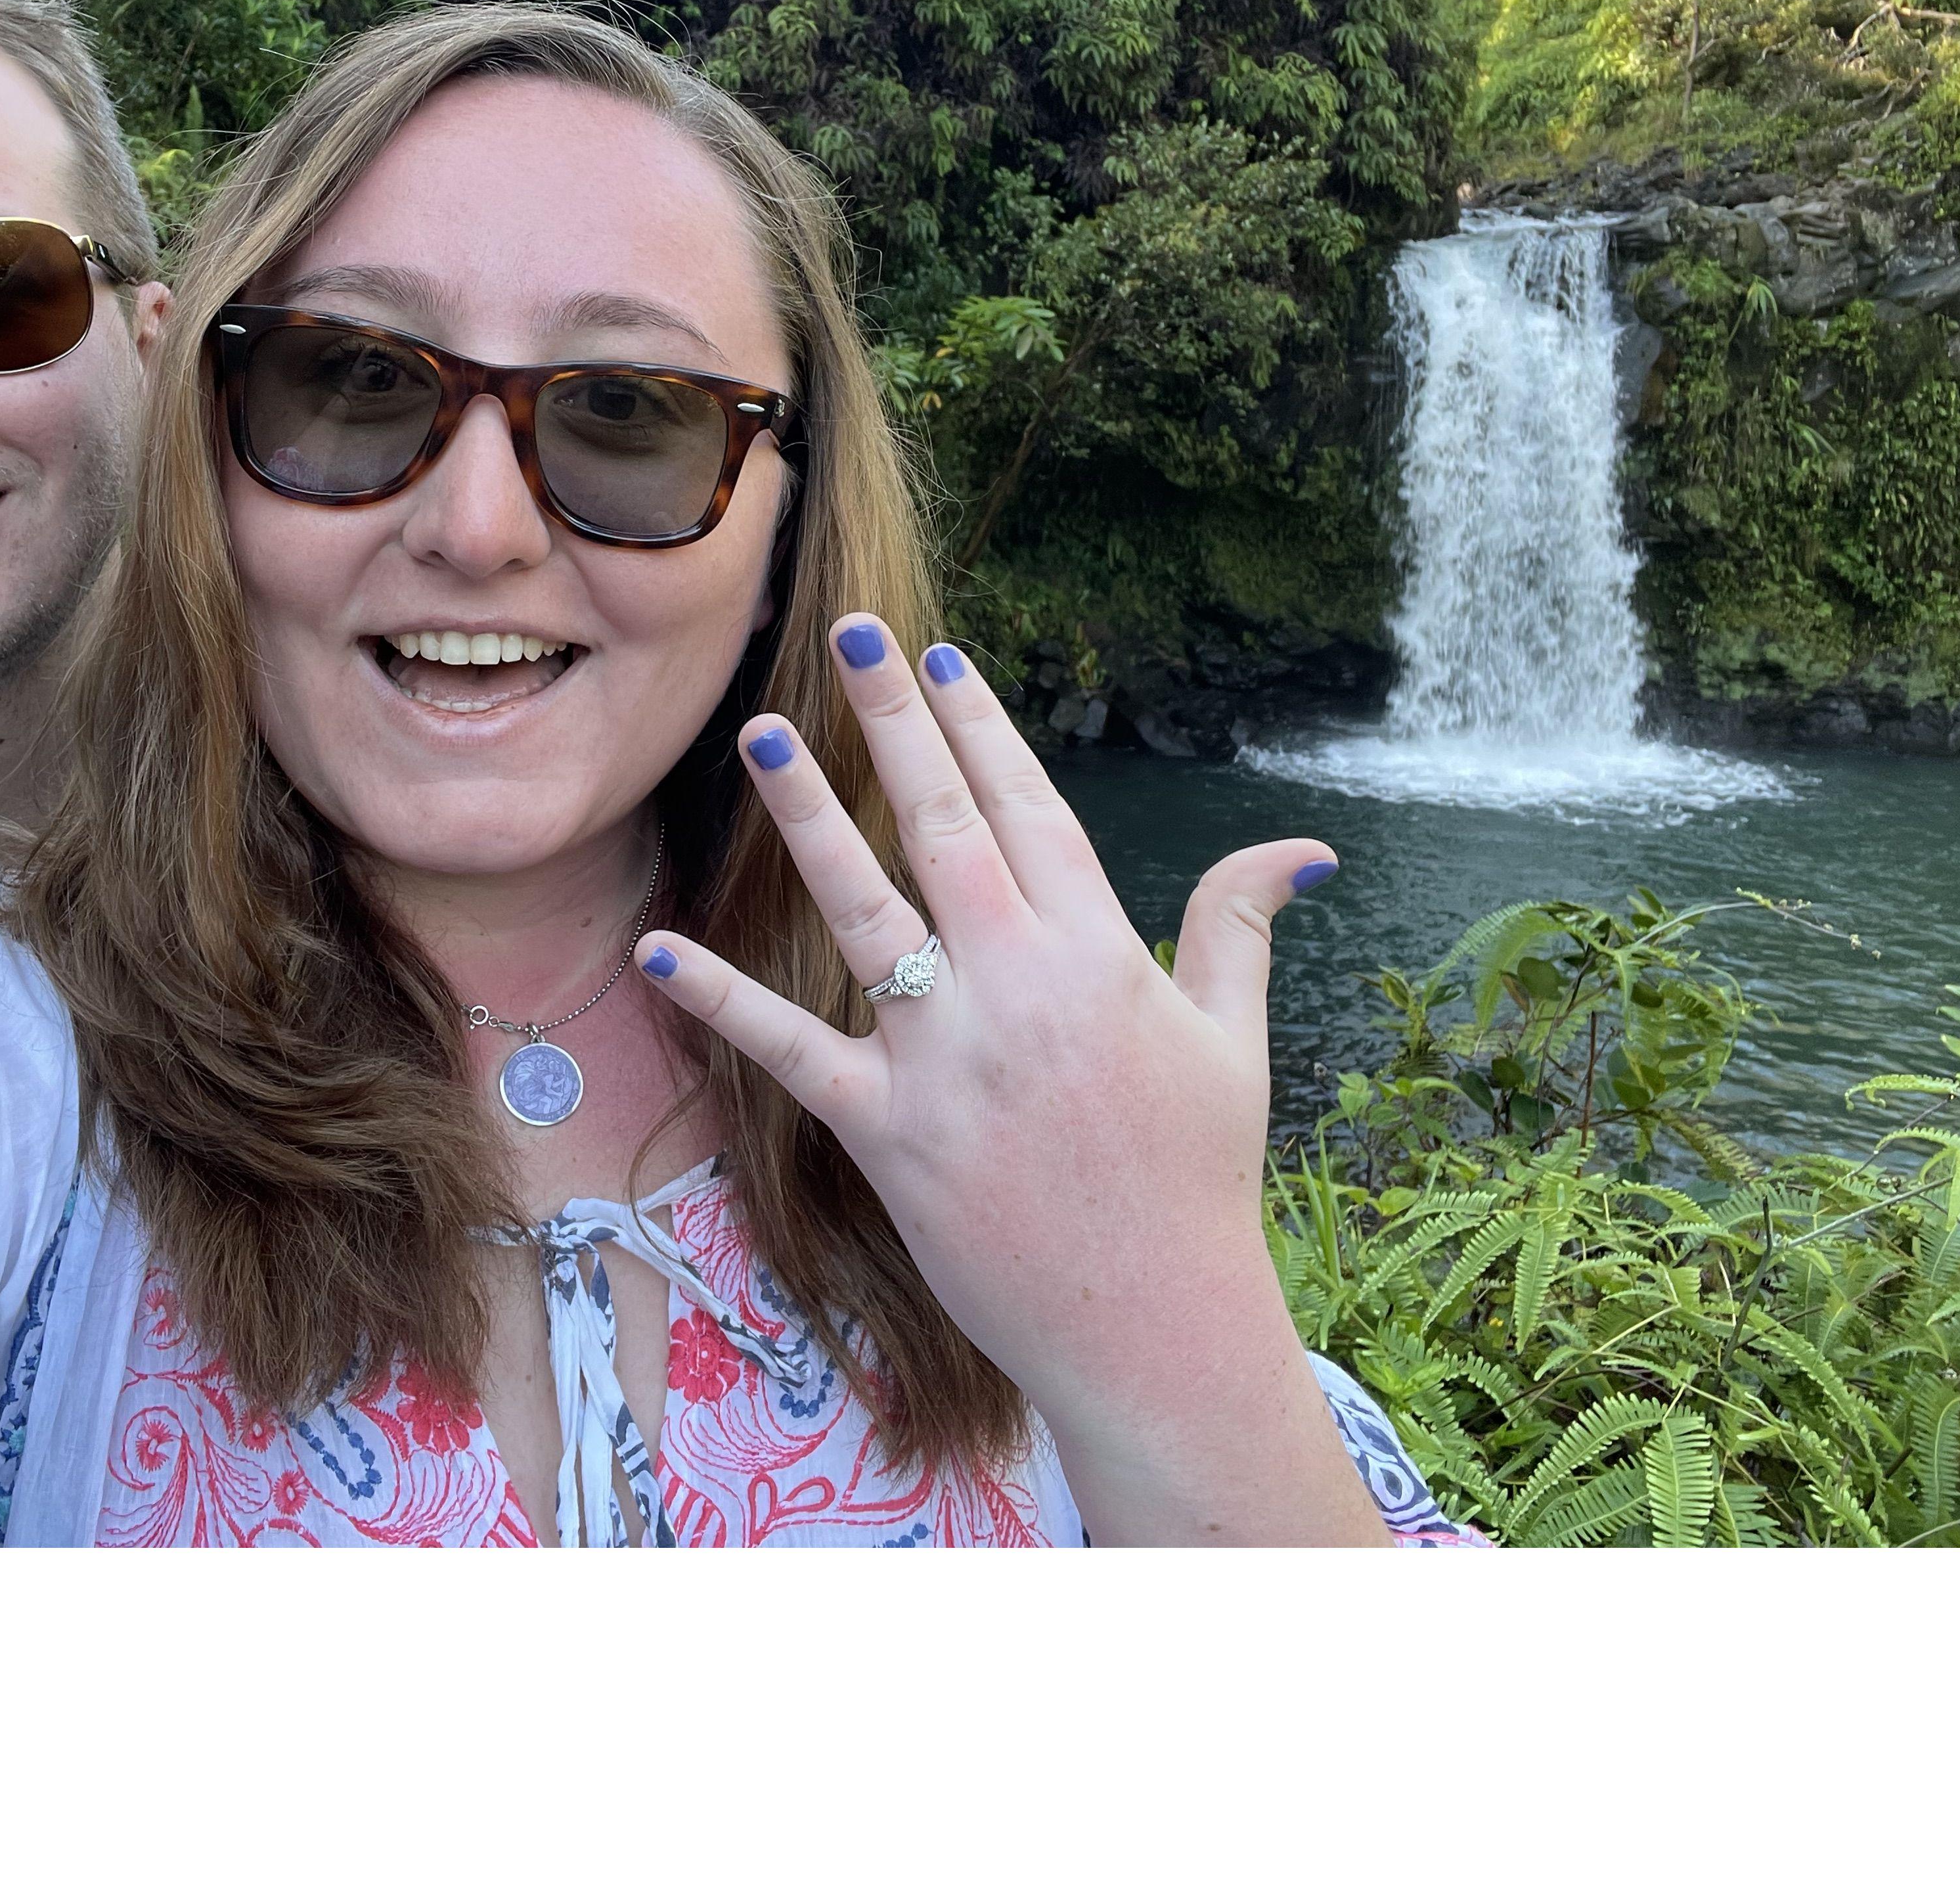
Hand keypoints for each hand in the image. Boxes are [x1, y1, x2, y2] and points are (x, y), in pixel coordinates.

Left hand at [636, 613, 1388, 1544]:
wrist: (1158, 1329)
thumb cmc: (1197, 1179)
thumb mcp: (1234, 1041)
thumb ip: (1239, 927)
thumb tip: (1300, 846)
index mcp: (1099, 955)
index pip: (1029, 810)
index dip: (981, 729)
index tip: (941, 660)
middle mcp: (1019, 987)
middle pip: (943, 826)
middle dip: (893, 722)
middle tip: (848, 632)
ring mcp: (948, 1059)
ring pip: (864, 910)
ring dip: (809, 816)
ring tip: (760, 733)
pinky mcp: (889, 1134)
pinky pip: (792, 1053)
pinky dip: (724, 1002)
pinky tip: (659, 950)